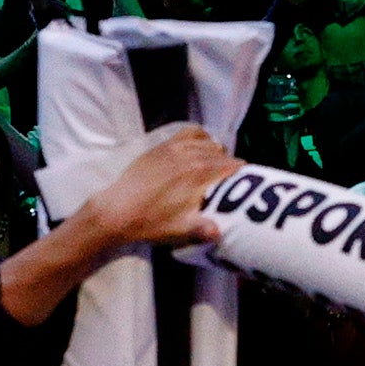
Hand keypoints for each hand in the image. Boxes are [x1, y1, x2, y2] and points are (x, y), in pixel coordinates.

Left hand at [69, 124, 236, 254]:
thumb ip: (204, 229)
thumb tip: (219, 232)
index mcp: (201, 173)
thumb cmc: (152, 221)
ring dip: (216, 153)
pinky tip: (199, 149)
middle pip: (222, 154)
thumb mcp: (182, 229)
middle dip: (229, 167)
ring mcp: (176, 147)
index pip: (233, 166)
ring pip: (208, 142)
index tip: (245, 186)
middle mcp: (191, 154)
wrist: (118, 210)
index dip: (242, 176)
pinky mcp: (163, 146)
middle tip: (227, 184)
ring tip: (214, 169)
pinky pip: (190, 132)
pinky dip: (200, 138)